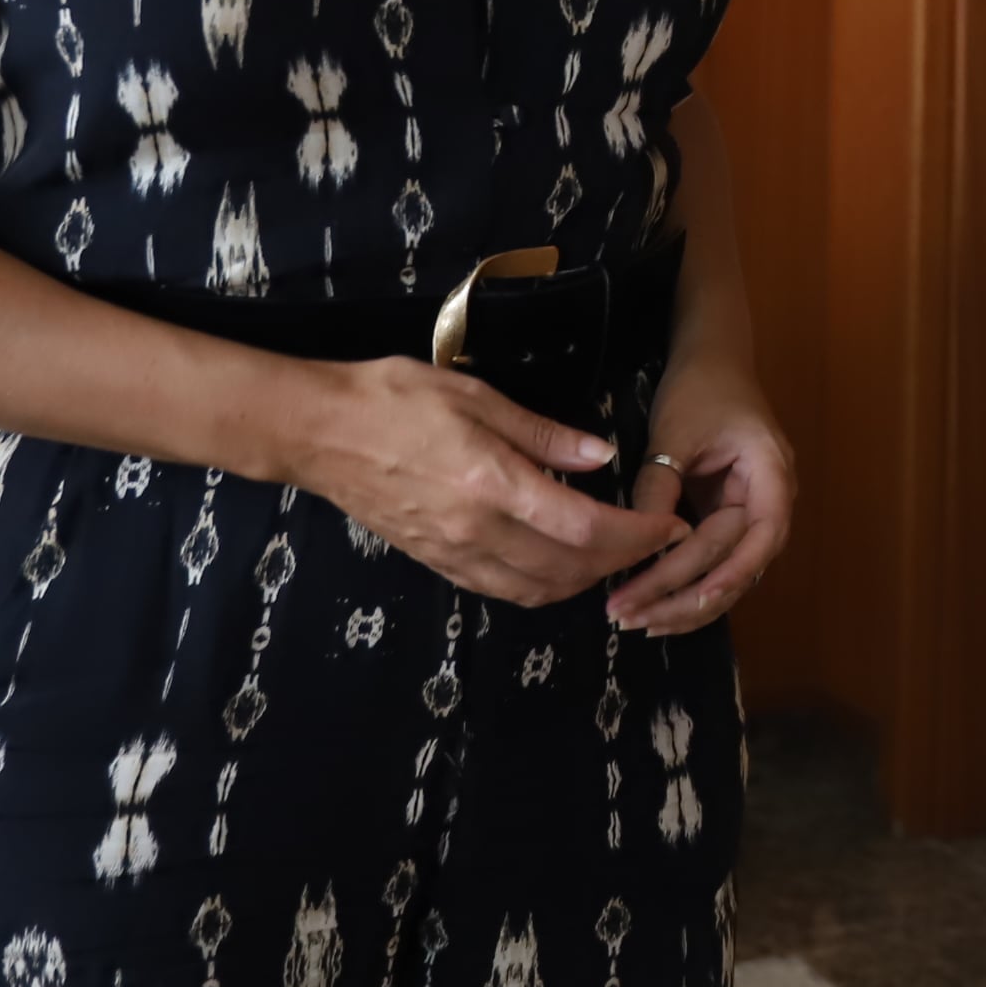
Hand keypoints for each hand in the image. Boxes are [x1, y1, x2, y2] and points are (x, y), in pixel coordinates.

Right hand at [284, 358, 687, 606]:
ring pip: (538, 590)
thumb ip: (542, 433)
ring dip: (586, 580)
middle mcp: (476, 531)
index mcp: (492, 485)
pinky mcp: (435, 563)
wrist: (316, 433)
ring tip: (614, 551)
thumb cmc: (393, 398)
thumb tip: (599, 455)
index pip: (584, 528)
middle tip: (651, 537)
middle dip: (623, 560)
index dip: (636, 534)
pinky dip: (543, 585)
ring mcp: (453, 554)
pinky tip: (558, 562)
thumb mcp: (475, 395)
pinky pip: (502, 590)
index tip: (669, 526)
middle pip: (570, 569)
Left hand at [605, 364, 796, 633]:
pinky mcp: (728, 520)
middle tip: (634, 619)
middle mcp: (770, 503)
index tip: (678, 596)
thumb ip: (659, 485)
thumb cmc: (700, 388)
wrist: (713, 362)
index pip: (756, 538)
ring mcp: (750, 515)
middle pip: (739, 567)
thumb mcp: (674, 432)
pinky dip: (685, 588)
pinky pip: (713, 564)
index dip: (722, 573)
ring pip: (727, 576)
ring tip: (638, 623)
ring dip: (685, 604)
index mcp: (771, 475)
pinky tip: (654, 608)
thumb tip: (634, 541)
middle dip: (688, 599)